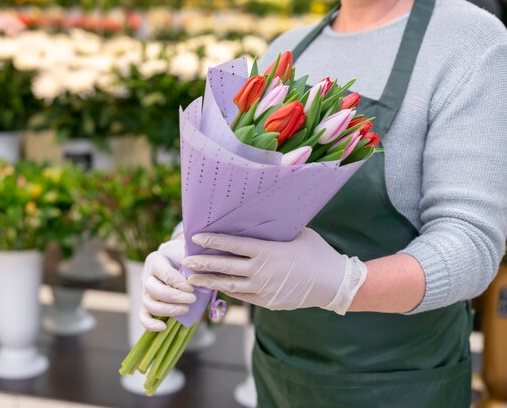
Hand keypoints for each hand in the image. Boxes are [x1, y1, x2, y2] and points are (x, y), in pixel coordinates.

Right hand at [139, 239, 196, 330]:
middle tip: (192, 298)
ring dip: (168, 310)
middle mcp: (147, 275)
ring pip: (148, 304)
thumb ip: (194, 264)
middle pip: (153, 290)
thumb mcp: (189, 254)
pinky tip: (164, 328)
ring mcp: (145, 290)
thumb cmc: (184, 256)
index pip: (165, 274)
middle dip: (175, 297)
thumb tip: (203, 279)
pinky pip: (143, 316)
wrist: (175, 259)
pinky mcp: (147, 303)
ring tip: (186, 309)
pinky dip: (150, 324)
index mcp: (156, 259)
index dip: (179, 283)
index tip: (192, 288)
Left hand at [183, 229, 366, 314]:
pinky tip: (217, 286)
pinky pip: (242, 296)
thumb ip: (275, 229)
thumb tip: (258, 215)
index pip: (232, 245)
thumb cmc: (316, 252)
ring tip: (191, 279)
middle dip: (202, 264)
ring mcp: (263, 290)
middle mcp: (261, 271)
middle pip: (224, 267)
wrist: (333, 283)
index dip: (212, 241)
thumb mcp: (297, 233)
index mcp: (267, 251)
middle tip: (184, 261)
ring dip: (208, 281)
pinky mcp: (267, 302)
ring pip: (229, 285)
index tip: (196, 238)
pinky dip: (227, 290)